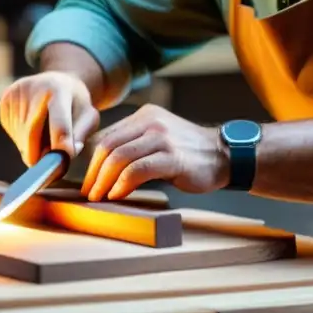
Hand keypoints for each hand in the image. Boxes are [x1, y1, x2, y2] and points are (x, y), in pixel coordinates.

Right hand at [0, 72, 100, 165]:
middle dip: (39, 154)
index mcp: (60, 90)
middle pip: (31, 133)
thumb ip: (81, 135)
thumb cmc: (75, 104)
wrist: (57, 81)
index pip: (59, 122)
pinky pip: (12, 131)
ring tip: (46, 140)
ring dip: (32, 148)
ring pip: (20, 136)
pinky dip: (22, 139)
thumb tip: (67, 153)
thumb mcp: (89, 116)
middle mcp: (35, 88)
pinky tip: (34, 129)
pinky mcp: (5, 99)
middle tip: (49, 167)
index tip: (62, 161)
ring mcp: (17, 92)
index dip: (60, 144)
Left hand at [81, 104, 229, 201]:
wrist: (224, 155)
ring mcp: (162, 138)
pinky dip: (122, 183)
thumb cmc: (188, 154)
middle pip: (108, 145)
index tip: (88, 180)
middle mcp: (151, 122)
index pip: (107, 136)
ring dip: (104, 180)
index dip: (92, 161)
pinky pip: (138, 169)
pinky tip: (117, 194)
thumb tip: (102, 169)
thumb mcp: (157, 140)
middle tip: (88, 192)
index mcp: (144, 116)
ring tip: (99, 196)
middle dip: (94, 172)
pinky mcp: (172, 157)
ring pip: (119, 156)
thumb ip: (134, 146)